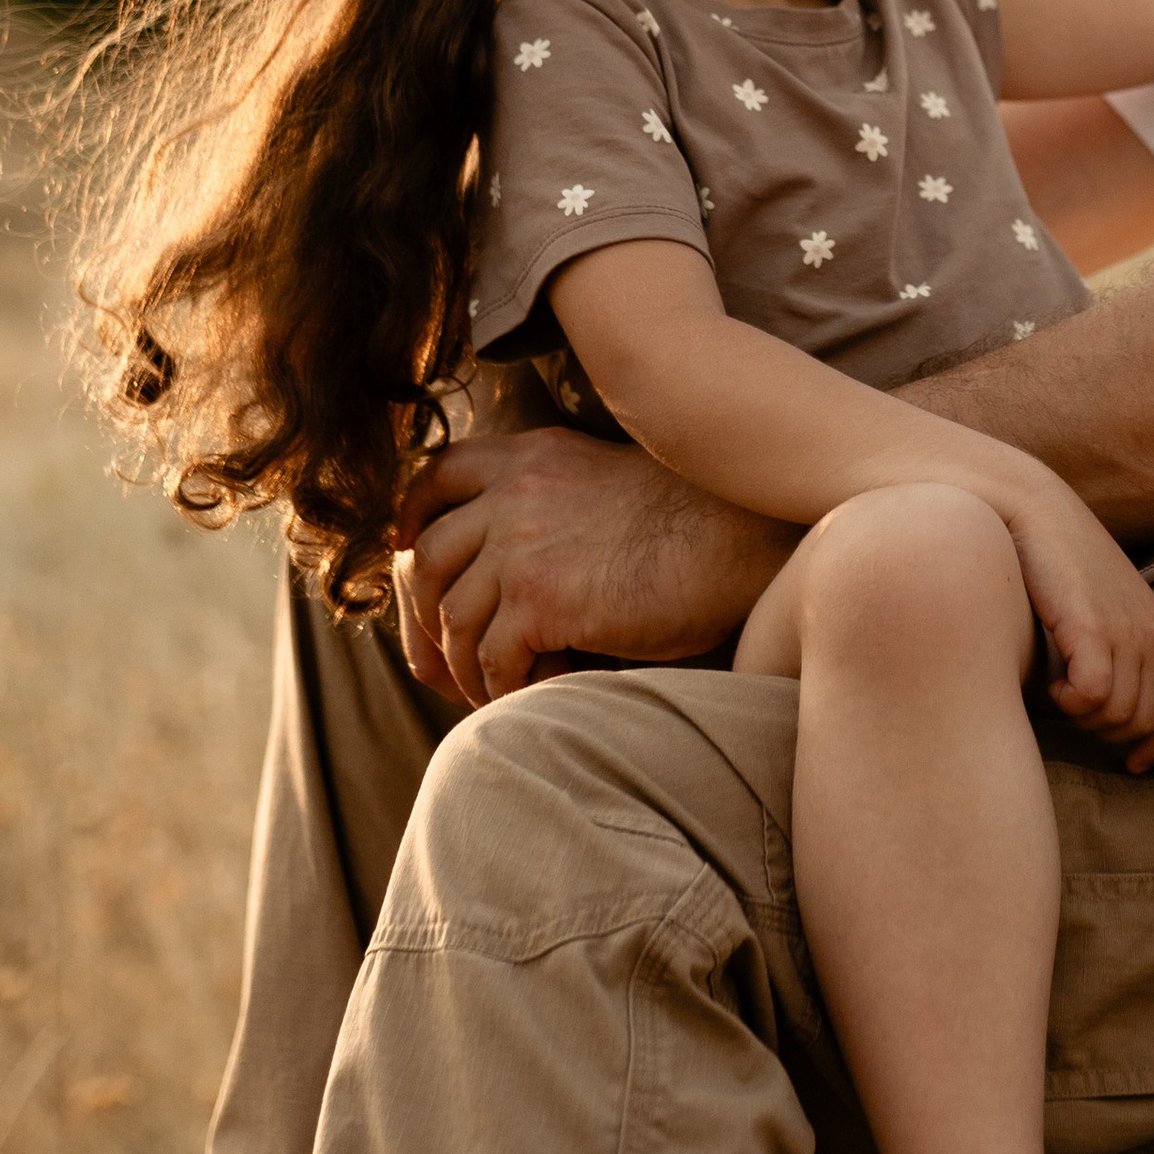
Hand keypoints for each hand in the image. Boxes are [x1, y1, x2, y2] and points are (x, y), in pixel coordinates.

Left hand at [394, 426, 792, 704]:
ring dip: (462, 666)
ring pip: (455, 619)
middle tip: (436, 662)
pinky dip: (501, 688)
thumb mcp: (613, 481)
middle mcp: (518, 491)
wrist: (748, 540)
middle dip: (421, 618)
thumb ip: (558, 500)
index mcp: (534, 455)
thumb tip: (513, 563)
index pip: (441, 475)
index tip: (406, 553)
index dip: (412, 518)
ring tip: (488, 693)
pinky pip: (493, 660)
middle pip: (428, 559)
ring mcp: (524, 543)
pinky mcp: (544, 599)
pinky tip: (530, 698)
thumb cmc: (703, 520)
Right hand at [996, 477, 1153, 774]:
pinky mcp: (1093, 628)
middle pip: (1145, 723)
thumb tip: (1105, 711)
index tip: (1130, 764)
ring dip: (1084, 718)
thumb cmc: (1059, 566)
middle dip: (1108, 733)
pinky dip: (1069, 703)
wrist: (1035, 512)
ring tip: (1060, 692)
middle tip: (1074, 711)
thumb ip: (1116, 654)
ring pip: (1118, 716)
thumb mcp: (1103, 612)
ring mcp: (1127, 631)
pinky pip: (1093, 697)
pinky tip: (1052, 684)